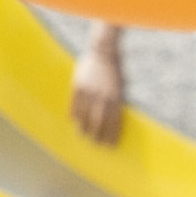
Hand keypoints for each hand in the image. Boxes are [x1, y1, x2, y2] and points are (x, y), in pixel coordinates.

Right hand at [67, 23, 128, 147]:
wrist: (103, 51)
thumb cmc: (115, 70)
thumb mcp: (121, 87)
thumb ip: (117, 103)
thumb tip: (113, 121)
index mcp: (116, 98)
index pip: (113, 123)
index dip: (111, 136)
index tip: (110, 145)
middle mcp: (102, 97)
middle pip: (97, 123)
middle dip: (96, 136)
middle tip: (95, 143)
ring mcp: (88, 92)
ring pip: (83, 116)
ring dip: (83, 128)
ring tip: (82, 135)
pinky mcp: (77, 86)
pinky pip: (74, 105)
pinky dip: (74, 115)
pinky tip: (74, 121)